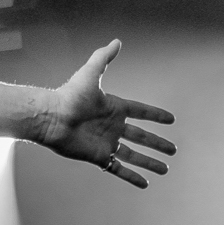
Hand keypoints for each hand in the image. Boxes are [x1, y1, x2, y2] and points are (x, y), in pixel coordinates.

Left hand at [38, 39, 175, 188]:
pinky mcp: (98, 157)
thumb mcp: (89, 73)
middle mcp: (112, 127)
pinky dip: (131, 177)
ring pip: (134, 155)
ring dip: (149, 162)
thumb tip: (116, 41)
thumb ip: (103, 58)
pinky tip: (145, 183)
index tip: (171, 120)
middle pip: (141, 137)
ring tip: (165, 169)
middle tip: (173, 149)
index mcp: (113, 108)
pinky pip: (118, 169)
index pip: (140, 112)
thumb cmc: (68, 96)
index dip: (155, 115)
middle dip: (157, 143)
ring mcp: (106, 143)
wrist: (50, 118)